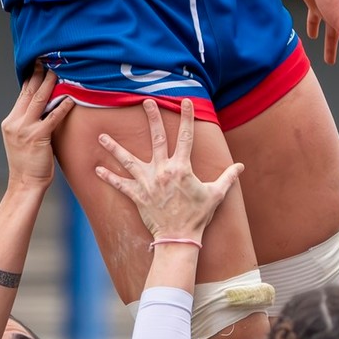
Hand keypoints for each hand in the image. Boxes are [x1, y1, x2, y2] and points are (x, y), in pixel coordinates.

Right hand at [1, 65, 74, 190]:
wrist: (24, 183)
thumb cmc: (27, 163)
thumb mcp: (21, 138)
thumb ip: (28, 122)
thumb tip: (43, 107)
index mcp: (10, 121)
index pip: (21, 94)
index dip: (29, 78)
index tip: (37, 64)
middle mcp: (15, 122)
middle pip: (28, 92)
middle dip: (38, 75)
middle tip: (47, 60)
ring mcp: (25, 129)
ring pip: (38, 100)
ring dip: (49, 84)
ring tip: (57, 72)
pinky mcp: (37, 137)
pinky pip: (52, 117)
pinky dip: (62, 106)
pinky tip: (70, 98)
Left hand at [94, 99, 242, 241]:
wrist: (179, 238)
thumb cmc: (198, 216)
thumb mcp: (215, 195)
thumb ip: (228, 178)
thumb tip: (241, 166)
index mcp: (182, 168)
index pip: (186, 137)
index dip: (187, 117)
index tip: (185, 101)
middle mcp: (163, 171)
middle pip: (157, 139)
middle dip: (152, 118)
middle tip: (146, 101)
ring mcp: (148, 183)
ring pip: (128, 160)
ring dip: (114, 148)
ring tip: (102, 136)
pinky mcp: (137, 195)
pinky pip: (120, 185)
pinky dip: (108, 178)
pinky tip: (96, 169)